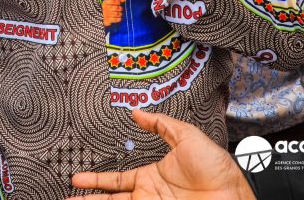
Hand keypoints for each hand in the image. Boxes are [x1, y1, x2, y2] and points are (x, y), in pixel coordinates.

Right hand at [68, 109, 255, 199]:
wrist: (235, 194)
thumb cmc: (218, 169)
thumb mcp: (187, 137)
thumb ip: (161, 124)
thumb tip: (138, 111)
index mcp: (152, 177)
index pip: (117, 180)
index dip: (96, 180)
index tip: (78, 179)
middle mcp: (148, 196)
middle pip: (110, 199)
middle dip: (88, 199)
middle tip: (69, 198)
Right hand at [102, 0, 125, 26]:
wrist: (101, 16)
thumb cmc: (108, 8)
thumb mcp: (112, 2)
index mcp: (105, 2)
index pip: (112, 1)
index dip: (117, 2)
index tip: (119, 3)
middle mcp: (105, 8)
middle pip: (116, 8)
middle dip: (120, 8)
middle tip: (120, 9)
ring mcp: (106, 15)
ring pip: (117, 14)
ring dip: (120, 14)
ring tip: (119, 13)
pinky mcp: (107, 21)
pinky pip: (116, 19)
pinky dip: (119, 18)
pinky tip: (118, 17)